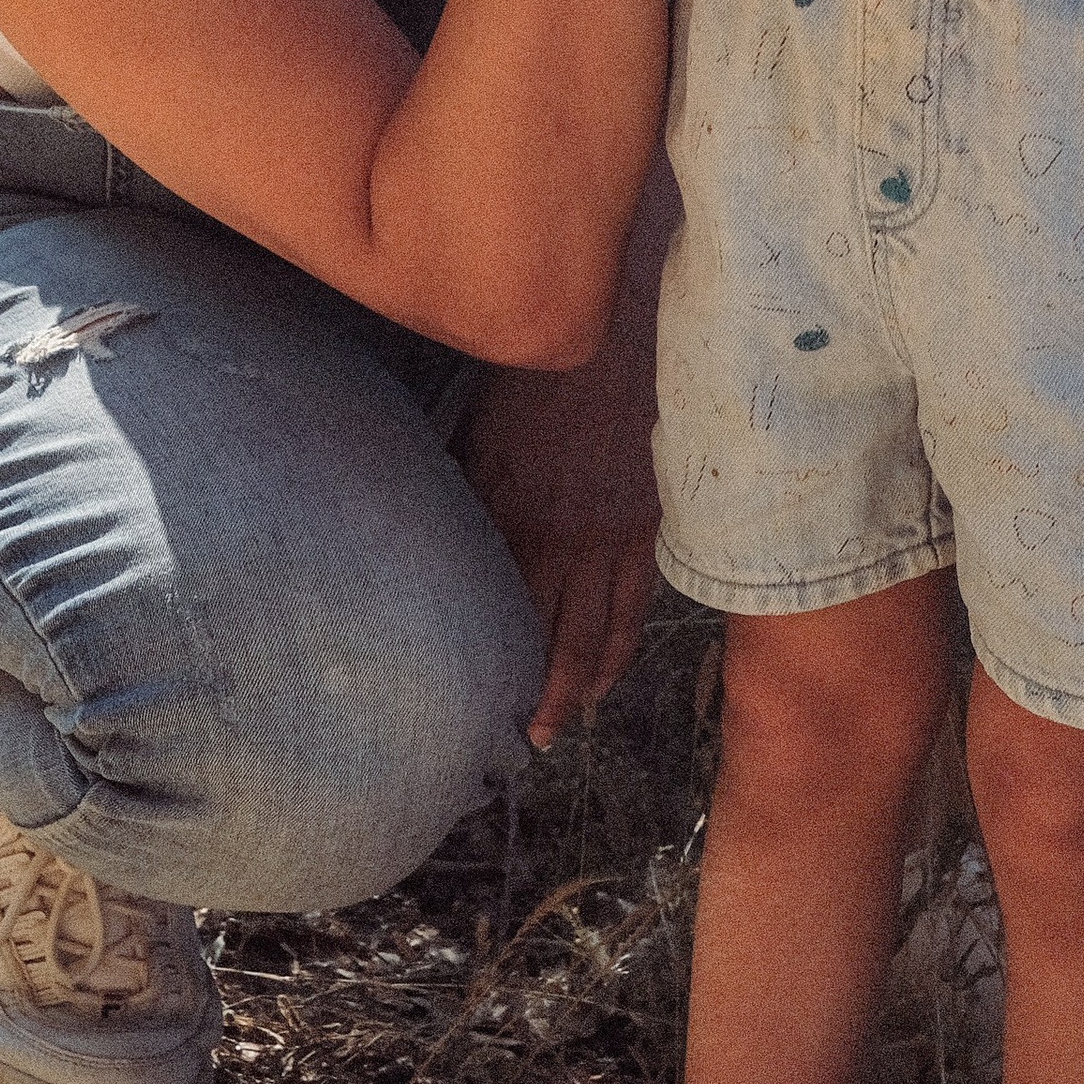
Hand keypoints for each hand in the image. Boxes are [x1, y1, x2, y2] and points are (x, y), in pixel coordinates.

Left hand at [459, 359, 662, 743]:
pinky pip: (636, 605)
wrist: (616, 344)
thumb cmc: (537, 381)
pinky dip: (623, 648)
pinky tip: (608, 673)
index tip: (475, 700)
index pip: (501, 610)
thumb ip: (468, 490)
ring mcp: (612, 540)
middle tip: (528, 739)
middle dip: (540, 697)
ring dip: (582, 687)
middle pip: (553, 640)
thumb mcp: (483, 432)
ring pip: (599, 636)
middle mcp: (564, 543)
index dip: (491, 661)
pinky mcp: (648, 529)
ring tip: (565, 722)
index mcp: (514, 519)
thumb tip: (436, 533)